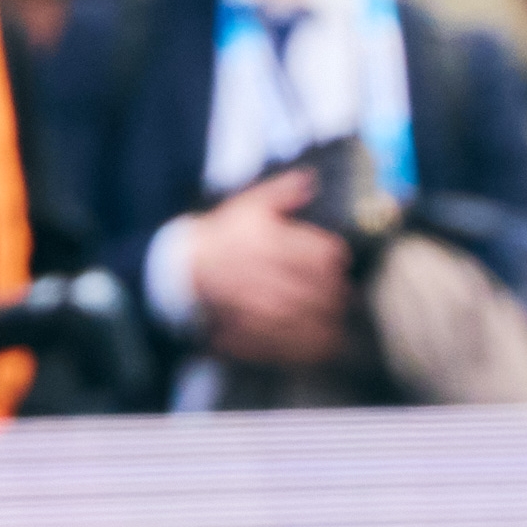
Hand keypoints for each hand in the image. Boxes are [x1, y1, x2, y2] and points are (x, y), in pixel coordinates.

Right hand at [182, 173, 353, 366]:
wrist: (184, 271)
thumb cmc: (222, 237)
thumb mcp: (248, 206)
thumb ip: (282, 192)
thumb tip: (310, 180)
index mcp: (267, 242)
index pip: (323, 255)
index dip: (335, 258)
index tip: (336, 261)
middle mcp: (264, 275)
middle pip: (323, 290)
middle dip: (337, 292)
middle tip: (342, 293)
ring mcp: (257, 307)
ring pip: (311, 320)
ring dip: (330, 320)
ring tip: (335, 318)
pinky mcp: (252, 332)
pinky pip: (292, 345)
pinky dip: (314, 346)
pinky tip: (323, 341)